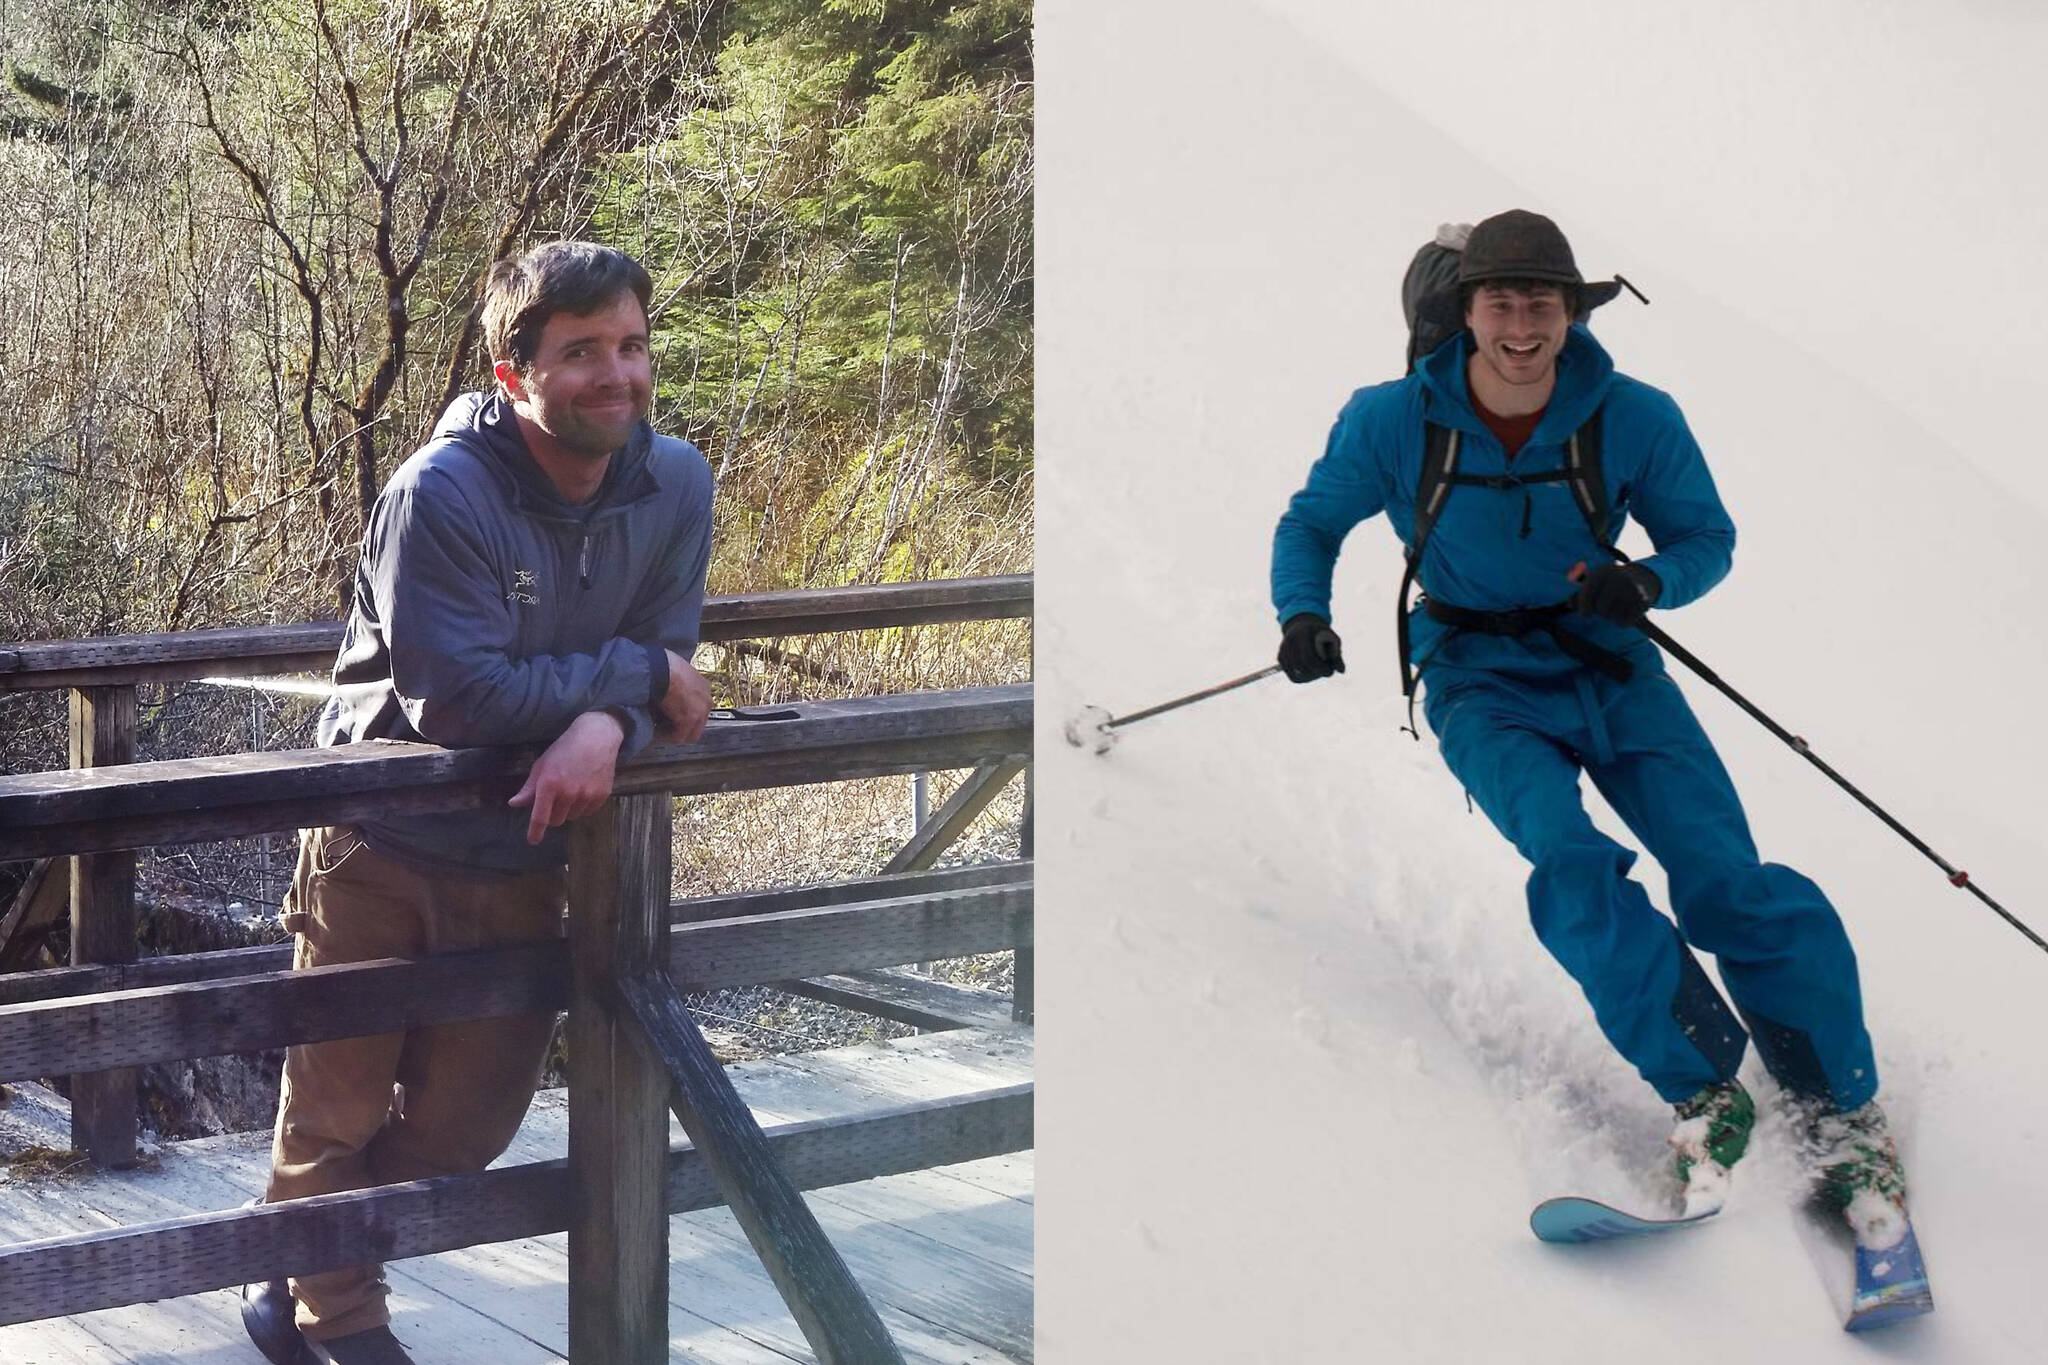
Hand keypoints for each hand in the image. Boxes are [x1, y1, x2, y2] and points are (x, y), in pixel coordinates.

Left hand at [507, 710, 626, 844]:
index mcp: (549, 785)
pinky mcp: (601, 796)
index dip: (535, 832)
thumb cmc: (564, 749)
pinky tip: (584, 789)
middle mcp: (568, 793)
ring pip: (572, 817)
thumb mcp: (542, 765)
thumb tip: (514, 804)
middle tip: (555, 799)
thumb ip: (529, 788)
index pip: (540, 817)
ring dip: (568, 810)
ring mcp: (587, 795)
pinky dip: (583, 806)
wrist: (596, 737)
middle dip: (552, 814)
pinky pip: (587, 812)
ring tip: (572, 789)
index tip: (533, 840)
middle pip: (556, 820)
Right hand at [656, 648, 711, 741]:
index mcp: (703, 686)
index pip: (697, 707)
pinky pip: (678, 736)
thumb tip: (667, 690)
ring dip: (673, 733)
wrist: (659, 668)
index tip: (670, 716)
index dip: (683, 713)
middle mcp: (706, 699)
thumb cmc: (661, 664)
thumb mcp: (675, 671)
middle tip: (664, 728)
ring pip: (690, 732)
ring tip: (658, 731)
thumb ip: (677, 682)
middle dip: (681, 727)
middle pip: (697, 723)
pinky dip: (666, 736)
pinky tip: (654, 733)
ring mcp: (700, 710)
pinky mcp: (690, 719)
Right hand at [1278, 613, 1344, 682]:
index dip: (1320, 668)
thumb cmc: (1321, 634)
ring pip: (1294, 673)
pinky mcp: (1280, 657)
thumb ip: (1337, 655)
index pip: (1308, 657)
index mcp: (1302, 632)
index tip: (1329, 672)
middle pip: (1300, 666)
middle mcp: (1289, 640)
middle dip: (1315, 673)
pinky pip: (1290, 674)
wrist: (1303, 625)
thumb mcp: (1332, 640)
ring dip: (1309, 677)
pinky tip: (1311, 673)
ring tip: (1319, 673)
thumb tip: (1341, 671)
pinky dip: (1301, 677)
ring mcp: (1283, 649)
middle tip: (1325, 673)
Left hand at [1573, 563, 1661, 624]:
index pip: (1589, 591)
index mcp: (1602, 572)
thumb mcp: (1593, 583)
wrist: (1639, 577)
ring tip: (1615, 607)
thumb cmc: (1607, 584)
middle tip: (1603, 609)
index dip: (1584, 606)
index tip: (1585, 615)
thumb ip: (1577, 595)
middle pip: (1601, 609)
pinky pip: (1625, 623)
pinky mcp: (1643, 601)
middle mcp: (1619, 578)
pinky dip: (1622, 622)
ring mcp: (1633, 589)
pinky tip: (1624, 612)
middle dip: (1600, 613)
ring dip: (1611, 617)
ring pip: (1613, 617)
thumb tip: (1570, 603)